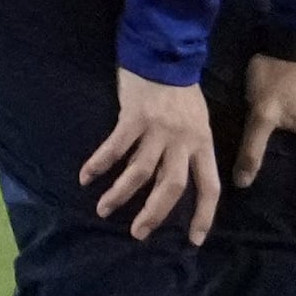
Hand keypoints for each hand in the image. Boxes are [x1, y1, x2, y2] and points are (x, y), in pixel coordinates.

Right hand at [81, 69, 221, 243]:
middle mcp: (183, 141)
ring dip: (120, 195)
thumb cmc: (182, 93)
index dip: (204, 214)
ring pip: (140, 172)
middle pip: (172, 186)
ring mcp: (158, 130)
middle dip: (155, 214)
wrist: (165, 56)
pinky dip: (99, 164)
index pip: (209, 186)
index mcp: (203, 144)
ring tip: (103, 209)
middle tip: (138, 234)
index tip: (194, 240)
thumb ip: (187, 152)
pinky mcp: (134, 118)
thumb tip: (172, 184)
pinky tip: (86, 177)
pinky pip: (115, 148)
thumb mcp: (197, 123)